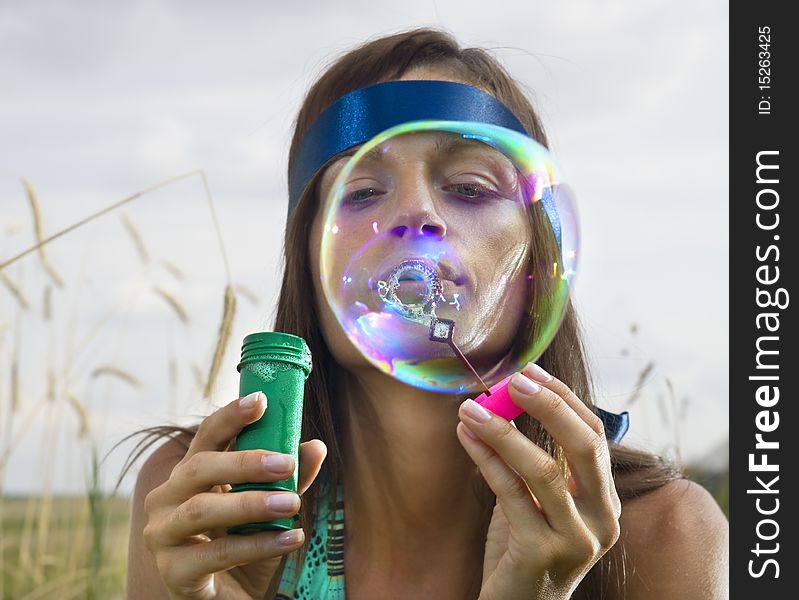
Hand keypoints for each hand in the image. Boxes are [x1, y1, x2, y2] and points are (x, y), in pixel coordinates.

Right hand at [142, 392, 327, 598]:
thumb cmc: (244, 546)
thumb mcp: (271, 509)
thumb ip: (288, 479)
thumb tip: (315, 446)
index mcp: (189, 475)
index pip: (206, 437)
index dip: (230, 416)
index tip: (260, 401)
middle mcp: (167, 499)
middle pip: (199, 468)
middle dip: (244, 462)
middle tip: (285, 463)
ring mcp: (164, 535)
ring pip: (202, 510)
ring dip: (251, 504)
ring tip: (293, 503)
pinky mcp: (173, 572)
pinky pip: (216, 553)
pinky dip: (257, 544)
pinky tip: (291, 538)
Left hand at [456, 364, 620, 599]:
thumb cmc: (524, 549)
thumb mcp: (540, 501)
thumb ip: (536, 460)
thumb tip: (507, 399)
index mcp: (605, 501)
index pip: (595, 436)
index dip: (563, 399)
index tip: (530, 372)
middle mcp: (601, 519)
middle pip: (584, 446)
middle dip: (548, 406)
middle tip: (512, 381)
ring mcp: (575, 540)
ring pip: (544, 470)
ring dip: (503, 431)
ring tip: (470, 408)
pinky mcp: (540, 554)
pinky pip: (511, 494)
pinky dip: (486, 459)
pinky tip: (465, 437)